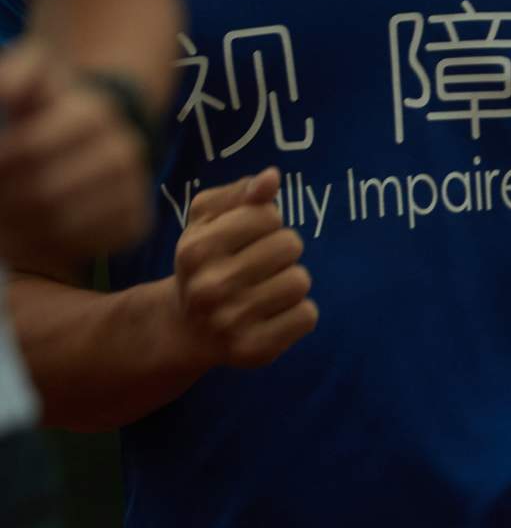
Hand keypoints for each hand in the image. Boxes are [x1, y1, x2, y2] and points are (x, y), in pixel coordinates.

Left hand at [0, 38, 151, 264]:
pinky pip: (90, 246)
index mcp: (91, 116)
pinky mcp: (138, 222)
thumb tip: (6, 93)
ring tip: (1, 232)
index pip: (29, 150)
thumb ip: (16, 77)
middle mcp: (121, 154)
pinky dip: (53, 250)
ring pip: (65, 226)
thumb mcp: (31, 76)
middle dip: (4, 204)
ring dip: (20, 234)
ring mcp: (134, 190)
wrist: (98, 134)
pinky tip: (26, 241)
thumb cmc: (50, 107)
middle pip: (45, 193)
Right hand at [174, 167, 317, 368]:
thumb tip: (272, 178)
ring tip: (267, 288)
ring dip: (291, 281)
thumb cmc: (205, 262)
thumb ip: (239, 194)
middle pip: (290, 246)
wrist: (186, 328)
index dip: (268, 222)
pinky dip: (299, 312)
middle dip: (283, 250)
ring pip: (301, 281)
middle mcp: (211, 286)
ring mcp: (232, 321)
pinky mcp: (255, 349)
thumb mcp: (207, 221)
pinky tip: (274, 313)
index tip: (250, 236)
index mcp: (196, 249)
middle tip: (262, 264)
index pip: (268, 215)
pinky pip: (307, 316)